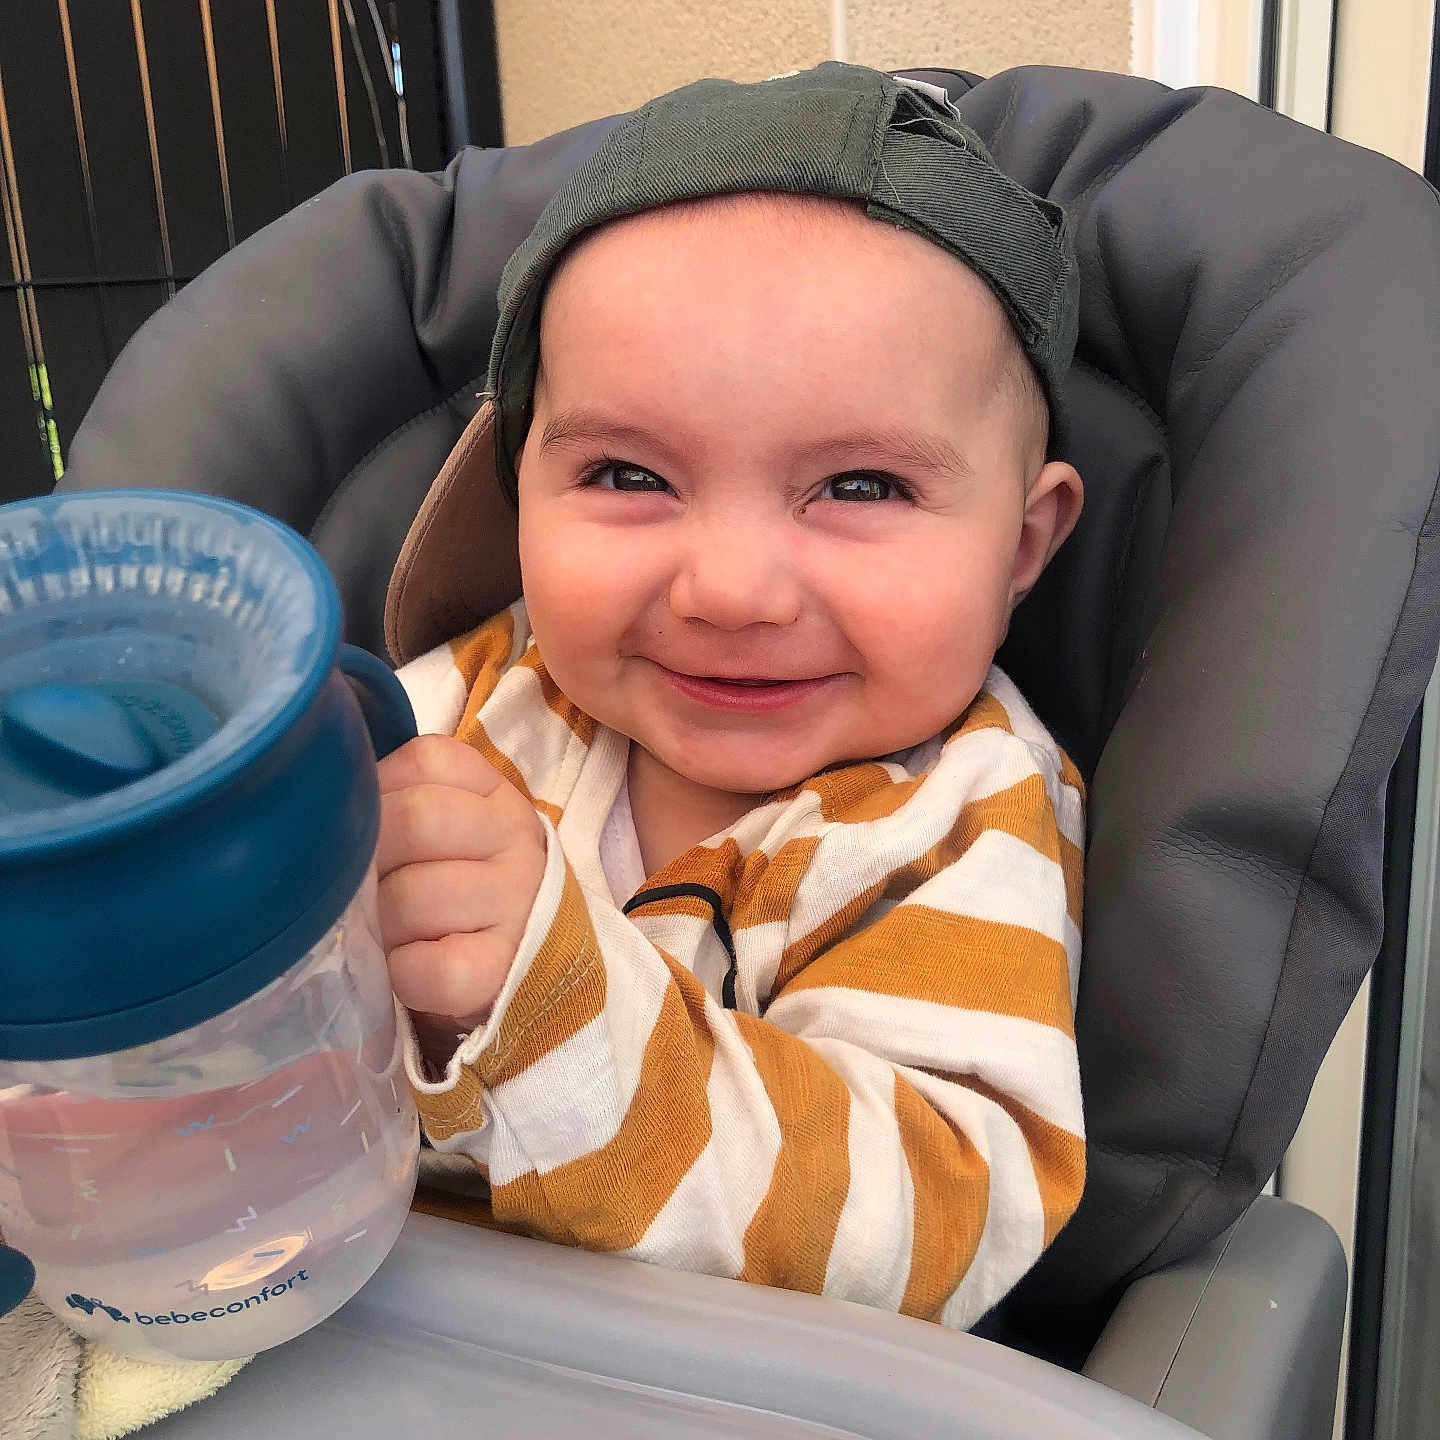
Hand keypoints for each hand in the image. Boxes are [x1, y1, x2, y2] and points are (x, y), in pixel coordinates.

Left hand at [376, 735, 545, 1040]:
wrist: (523, 962)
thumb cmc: (460, 887)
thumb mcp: (449, 828)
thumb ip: (398, 800)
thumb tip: (318, 808)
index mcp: (496, 795)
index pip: (426, 761)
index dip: (376, 794)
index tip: (371, 831)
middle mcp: (515, 841)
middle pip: (414, 822)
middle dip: (365, 860)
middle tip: (357, 890)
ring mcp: (514, 905)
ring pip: (411, 897)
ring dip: (377, 923)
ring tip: (382, 934)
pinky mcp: (497, 971)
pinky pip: (426, 966)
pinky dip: (399, 972)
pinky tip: (406, 969)